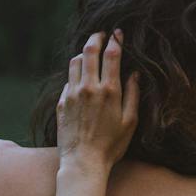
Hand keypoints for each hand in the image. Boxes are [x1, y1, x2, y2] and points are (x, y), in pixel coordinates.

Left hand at [56, 31, 138, 168]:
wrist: (83, 162)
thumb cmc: (112, 145)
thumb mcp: (130, 121)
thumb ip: (133, 94)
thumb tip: (135, 74)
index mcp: (109, 91)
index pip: (111, 55)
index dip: (115, 40)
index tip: (118, 33)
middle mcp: (88, 88)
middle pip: (89, 51)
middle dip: (96, 38)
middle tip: (101, 34)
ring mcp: (72, 94)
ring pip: (75, 62)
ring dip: (83, 53)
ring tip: (90, 52)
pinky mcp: (61, 103)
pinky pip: (68, 80)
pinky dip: (75, 74)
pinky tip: (81, 77)